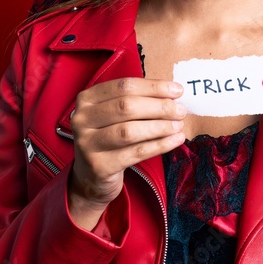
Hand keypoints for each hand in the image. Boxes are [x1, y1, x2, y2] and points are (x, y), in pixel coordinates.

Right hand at [68, 78, 185, 229]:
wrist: (91, 176)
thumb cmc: (110, 136)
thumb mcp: (116, 115)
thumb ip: (138, 101)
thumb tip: (174, 94)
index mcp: (87, 98)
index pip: (124, 86)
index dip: (154, 87)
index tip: (177, 90)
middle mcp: (82, 119)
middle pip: (126, 107)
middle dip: (159, 107)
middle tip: (181, 110)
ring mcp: (87, 143)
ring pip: (129, 131)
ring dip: (160, 126)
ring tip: (179, 125)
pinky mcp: (99, 166)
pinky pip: (136, 153)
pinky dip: (160, 145)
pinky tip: (176, 140)